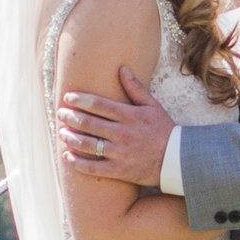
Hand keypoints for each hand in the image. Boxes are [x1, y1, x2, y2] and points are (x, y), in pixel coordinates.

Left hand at [60, 68, 173, 188]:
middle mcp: (123, 134)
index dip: (80, 100)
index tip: (67, 98)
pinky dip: (78, 163)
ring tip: (61, 133)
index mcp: (130, 116)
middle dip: (71, 118)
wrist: (178, 160)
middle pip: (89, 124)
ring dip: (71, 138)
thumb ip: (135, 88)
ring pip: (88, 145)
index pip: (98, 105)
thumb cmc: (165, 130)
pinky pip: (94, 168)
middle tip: (60, 114)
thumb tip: (122, 68)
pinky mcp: (120, 171)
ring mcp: (121, 153)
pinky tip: (68, 157)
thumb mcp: (153, 106)